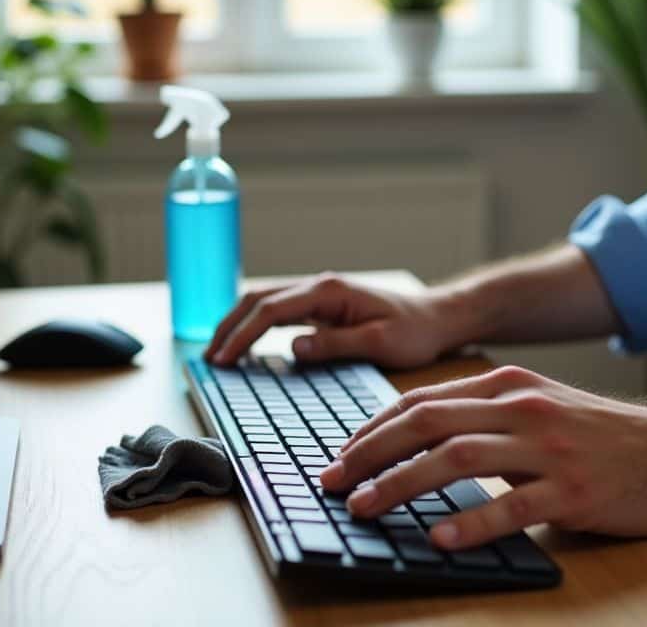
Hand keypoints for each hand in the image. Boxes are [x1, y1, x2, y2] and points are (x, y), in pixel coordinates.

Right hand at [204, 273, 468, 368]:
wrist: (437, 318)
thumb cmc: (415, 331)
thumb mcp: (379, 342)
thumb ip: (335, 344)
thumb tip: (292, 347)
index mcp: (329, 291)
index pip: (272, 310)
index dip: (243, 335)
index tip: (223, 360)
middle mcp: (319, 287)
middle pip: (258, 299)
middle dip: (229, 327)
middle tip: (208, 358)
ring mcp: (319, 295)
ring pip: (264, 301)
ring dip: (237, 323)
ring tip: (216, 352)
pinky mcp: (322, 307)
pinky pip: (278, 311)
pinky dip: (254, 324)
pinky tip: (243, 343)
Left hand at [319, 366, 646, 550]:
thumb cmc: (606, 437)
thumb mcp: (541, 408)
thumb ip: (487, 416)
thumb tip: (421, 439)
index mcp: (507, 386)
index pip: (420, 402)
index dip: (371, 430)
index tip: (339, 457)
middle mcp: (521, 408)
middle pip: (426, 423)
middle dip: (369, 454)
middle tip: (331, 482)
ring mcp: (548, 448)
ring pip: (456, 458)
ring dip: (401, 484)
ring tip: (365, 507)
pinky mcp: (574, 490)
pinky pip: (512, 505)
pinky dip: (471, 522)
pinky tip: (441, 539)